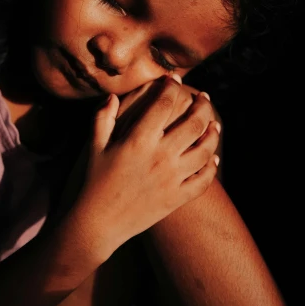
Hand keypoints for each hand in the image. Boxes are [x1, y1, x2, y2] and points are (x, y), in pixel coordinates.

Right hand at [73, 75, 220, 251]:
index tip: (174, 79)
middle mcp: (160, 157)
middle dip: (203, 105)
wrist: (95, 226)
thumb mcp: (92, 147)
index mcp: (138, 141)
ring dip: (213, 134)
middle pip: (194, 123)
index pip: (164, 104)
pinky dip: (211, 168)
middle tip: (204, 97)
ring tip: (214, 125)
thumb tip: (113, 96)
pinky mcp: (176, 199)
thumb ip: (103, 118)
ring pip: (205, 151)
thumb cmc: (90, 183)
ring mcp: (171, 179)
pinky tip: (212, 159)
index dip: (171, 87)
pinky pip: (203, 181)